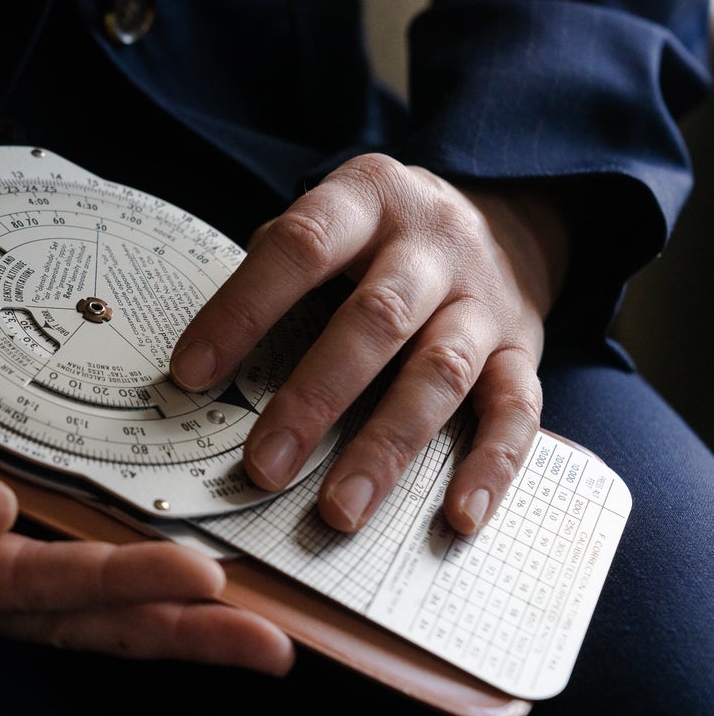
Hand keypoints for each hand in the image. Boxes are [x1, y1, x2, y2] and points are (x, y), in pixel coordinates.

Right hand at [0, 341, 293, 674]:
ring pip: (66, 598)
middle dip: (168, 630)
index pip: (22, 590)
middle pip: (65, 616)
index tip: (200, 579)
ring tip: (241, 625)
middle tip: (268, 640)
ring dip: (155, 613)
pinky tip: (161, 574)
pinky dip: (110, 576)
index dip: (112, 588)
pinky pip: (46, 558)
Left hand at [170, 154, 568, 535]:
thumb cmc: (380, 238)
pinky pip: (519, 410)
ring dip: (386, 446)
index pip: (301, 246)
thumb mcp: (332, 220)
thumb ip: (277, 268)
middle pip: (376, 319)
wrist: (504, 219)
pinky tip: (458, 515)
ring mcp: (484, 299)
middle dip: (315, 398)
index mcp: (368, 200)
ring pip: (439, 372)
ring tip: (340, 508)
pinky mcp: (523, 349)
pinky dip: (491, 466)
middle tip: (265, 466)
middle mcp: (432, 245)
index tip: (192, 374)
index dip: (243, 309)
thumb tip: (206, 357)